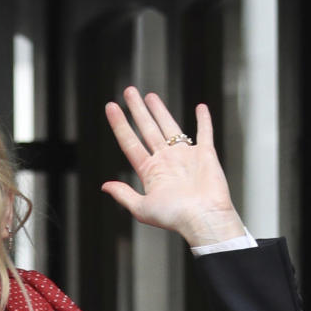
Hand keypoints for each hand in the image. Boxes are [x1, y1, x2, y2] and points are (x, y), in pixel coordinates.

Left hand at [101, 86, 244, 245]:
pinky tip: (200, 108)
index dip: (120, 124)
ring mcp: (185, 156)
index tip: (111, 107)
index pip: (130, 142)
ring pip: (169, 126)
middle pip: (147, 128)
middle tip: (129, 92)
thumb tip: (105, 186)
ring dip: (160, 110)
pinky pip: (204, 133)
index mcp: (150, 171)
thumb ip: (123, 195)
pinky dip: (204, 120)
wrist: (203, 218)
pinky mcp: (205, 154)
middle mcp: (166, 160)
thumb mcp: (141, 208)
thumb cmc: (175, 217)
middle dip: (137, 110)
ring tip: (149, 96)